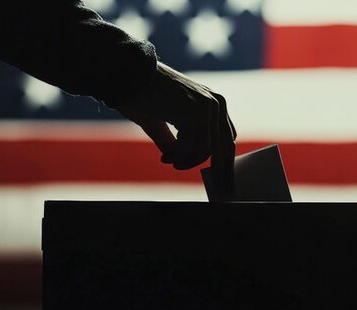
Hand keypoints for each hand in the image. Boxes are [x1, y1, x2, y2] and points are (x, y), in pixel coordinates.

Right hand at [116, 62, 235, 171]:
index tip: (219, 175)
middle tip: (216, 186)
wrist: (130, 75)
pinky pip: (190, 149)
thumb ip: (175, 139)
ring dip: (186, 161)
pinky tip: (165, 158)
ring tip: (170, 161)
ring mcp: (207, 109)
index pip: (226, 135)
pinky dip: (177, 157)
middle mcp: (216, 104)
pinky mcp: (193, 116)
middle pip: (224, 146)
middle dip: (220, 169)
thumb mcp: (164, 120)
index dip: (223, 157)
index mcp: (214, 101)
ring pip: (205, 151)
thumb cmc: (143, 94)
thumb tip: (177, 158)